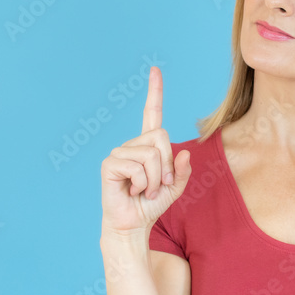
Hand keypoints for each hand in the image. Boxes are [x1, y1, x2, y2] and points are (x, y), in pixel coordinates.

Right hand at [100, 66, 191, 237]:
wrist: (133, 225)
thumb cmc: (151, 205)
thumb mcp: (176, 188)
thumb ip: (183, 171)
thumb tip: (184, 153)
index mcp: (147, 146)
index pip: (151, 113)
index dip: (154, 92)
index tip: (155, 70)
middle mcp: (132, 145)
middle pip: (161, 137)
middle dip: (167, 165)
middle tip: (159, 185)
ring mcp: (119, 153)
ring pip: (152, 154)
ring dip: (156, 180)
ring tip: (145, 191)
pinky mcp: (109, 164)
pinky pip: (138, 167)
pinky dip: (144, 184)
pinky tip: (133, 191)